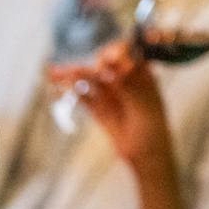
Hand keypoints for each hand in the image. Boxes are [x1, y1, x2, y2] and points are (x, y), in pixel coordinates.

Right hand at [47, 40, 174, 169]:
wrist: (147, 156)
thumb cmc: (153, 128)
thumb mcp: (143, 104)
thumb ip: (126, 84)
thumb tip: (109, 66)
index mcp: (142, 74)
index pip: (126, 53)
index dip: (115, 52)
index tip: (108, 59)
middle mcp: (125, 80)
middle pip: (103, 65)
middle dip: (88, 65)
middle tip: (81, 71)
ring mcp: (110, 95)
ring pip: (90, 81)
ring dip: (73, 76)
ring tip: (55, 72)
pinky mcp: (100, 110)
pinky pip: (84, 97)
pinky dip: (73, 92)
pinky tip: (59, 85)